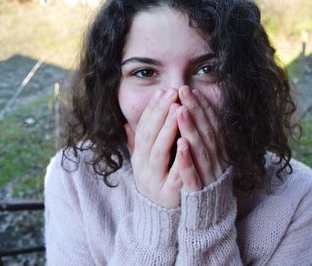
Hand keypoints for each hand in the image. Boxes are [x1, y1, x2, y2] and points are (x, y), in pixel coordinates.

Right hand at [125, 89, 181, 207]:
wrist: (162, 220)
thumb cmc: (159, 185)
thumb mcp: (146, 164)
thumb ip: (138, 145)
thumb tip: (127, 125)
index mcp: (140, 159)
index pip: (144, 130)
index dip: (152, 110)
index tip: (162, 91)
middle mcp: (144, 168)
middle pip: (150, 137)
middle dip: (161, 113)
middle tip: (172, 93)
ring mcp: (155, 181)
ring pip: (159, 152)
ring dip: (167, 130)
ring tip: (177, 109)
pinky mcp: (169, 195)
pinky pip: (174, 175)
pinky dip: (178, 159)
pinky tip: (184, 143)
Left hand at [176, 86, 226, 191]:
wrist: (211, 215)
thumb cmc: (205, 180)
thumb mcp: (205, 157)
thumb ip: (200, 138)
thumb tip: (187, 113)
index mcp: (218, 151)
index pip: (210, 125)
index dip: (201, 107)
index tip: (190, 90)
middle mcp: (216, 160)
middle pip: (206, 132)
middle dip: (195, 110)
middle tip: (183, 90)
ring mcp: (209, 175)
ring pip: (201, 149)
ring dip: (191, 129)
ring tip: (180, 110)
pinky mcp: (200, 191)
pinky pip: (193, 175)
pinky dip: (187, 160)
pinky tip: (180, 145)